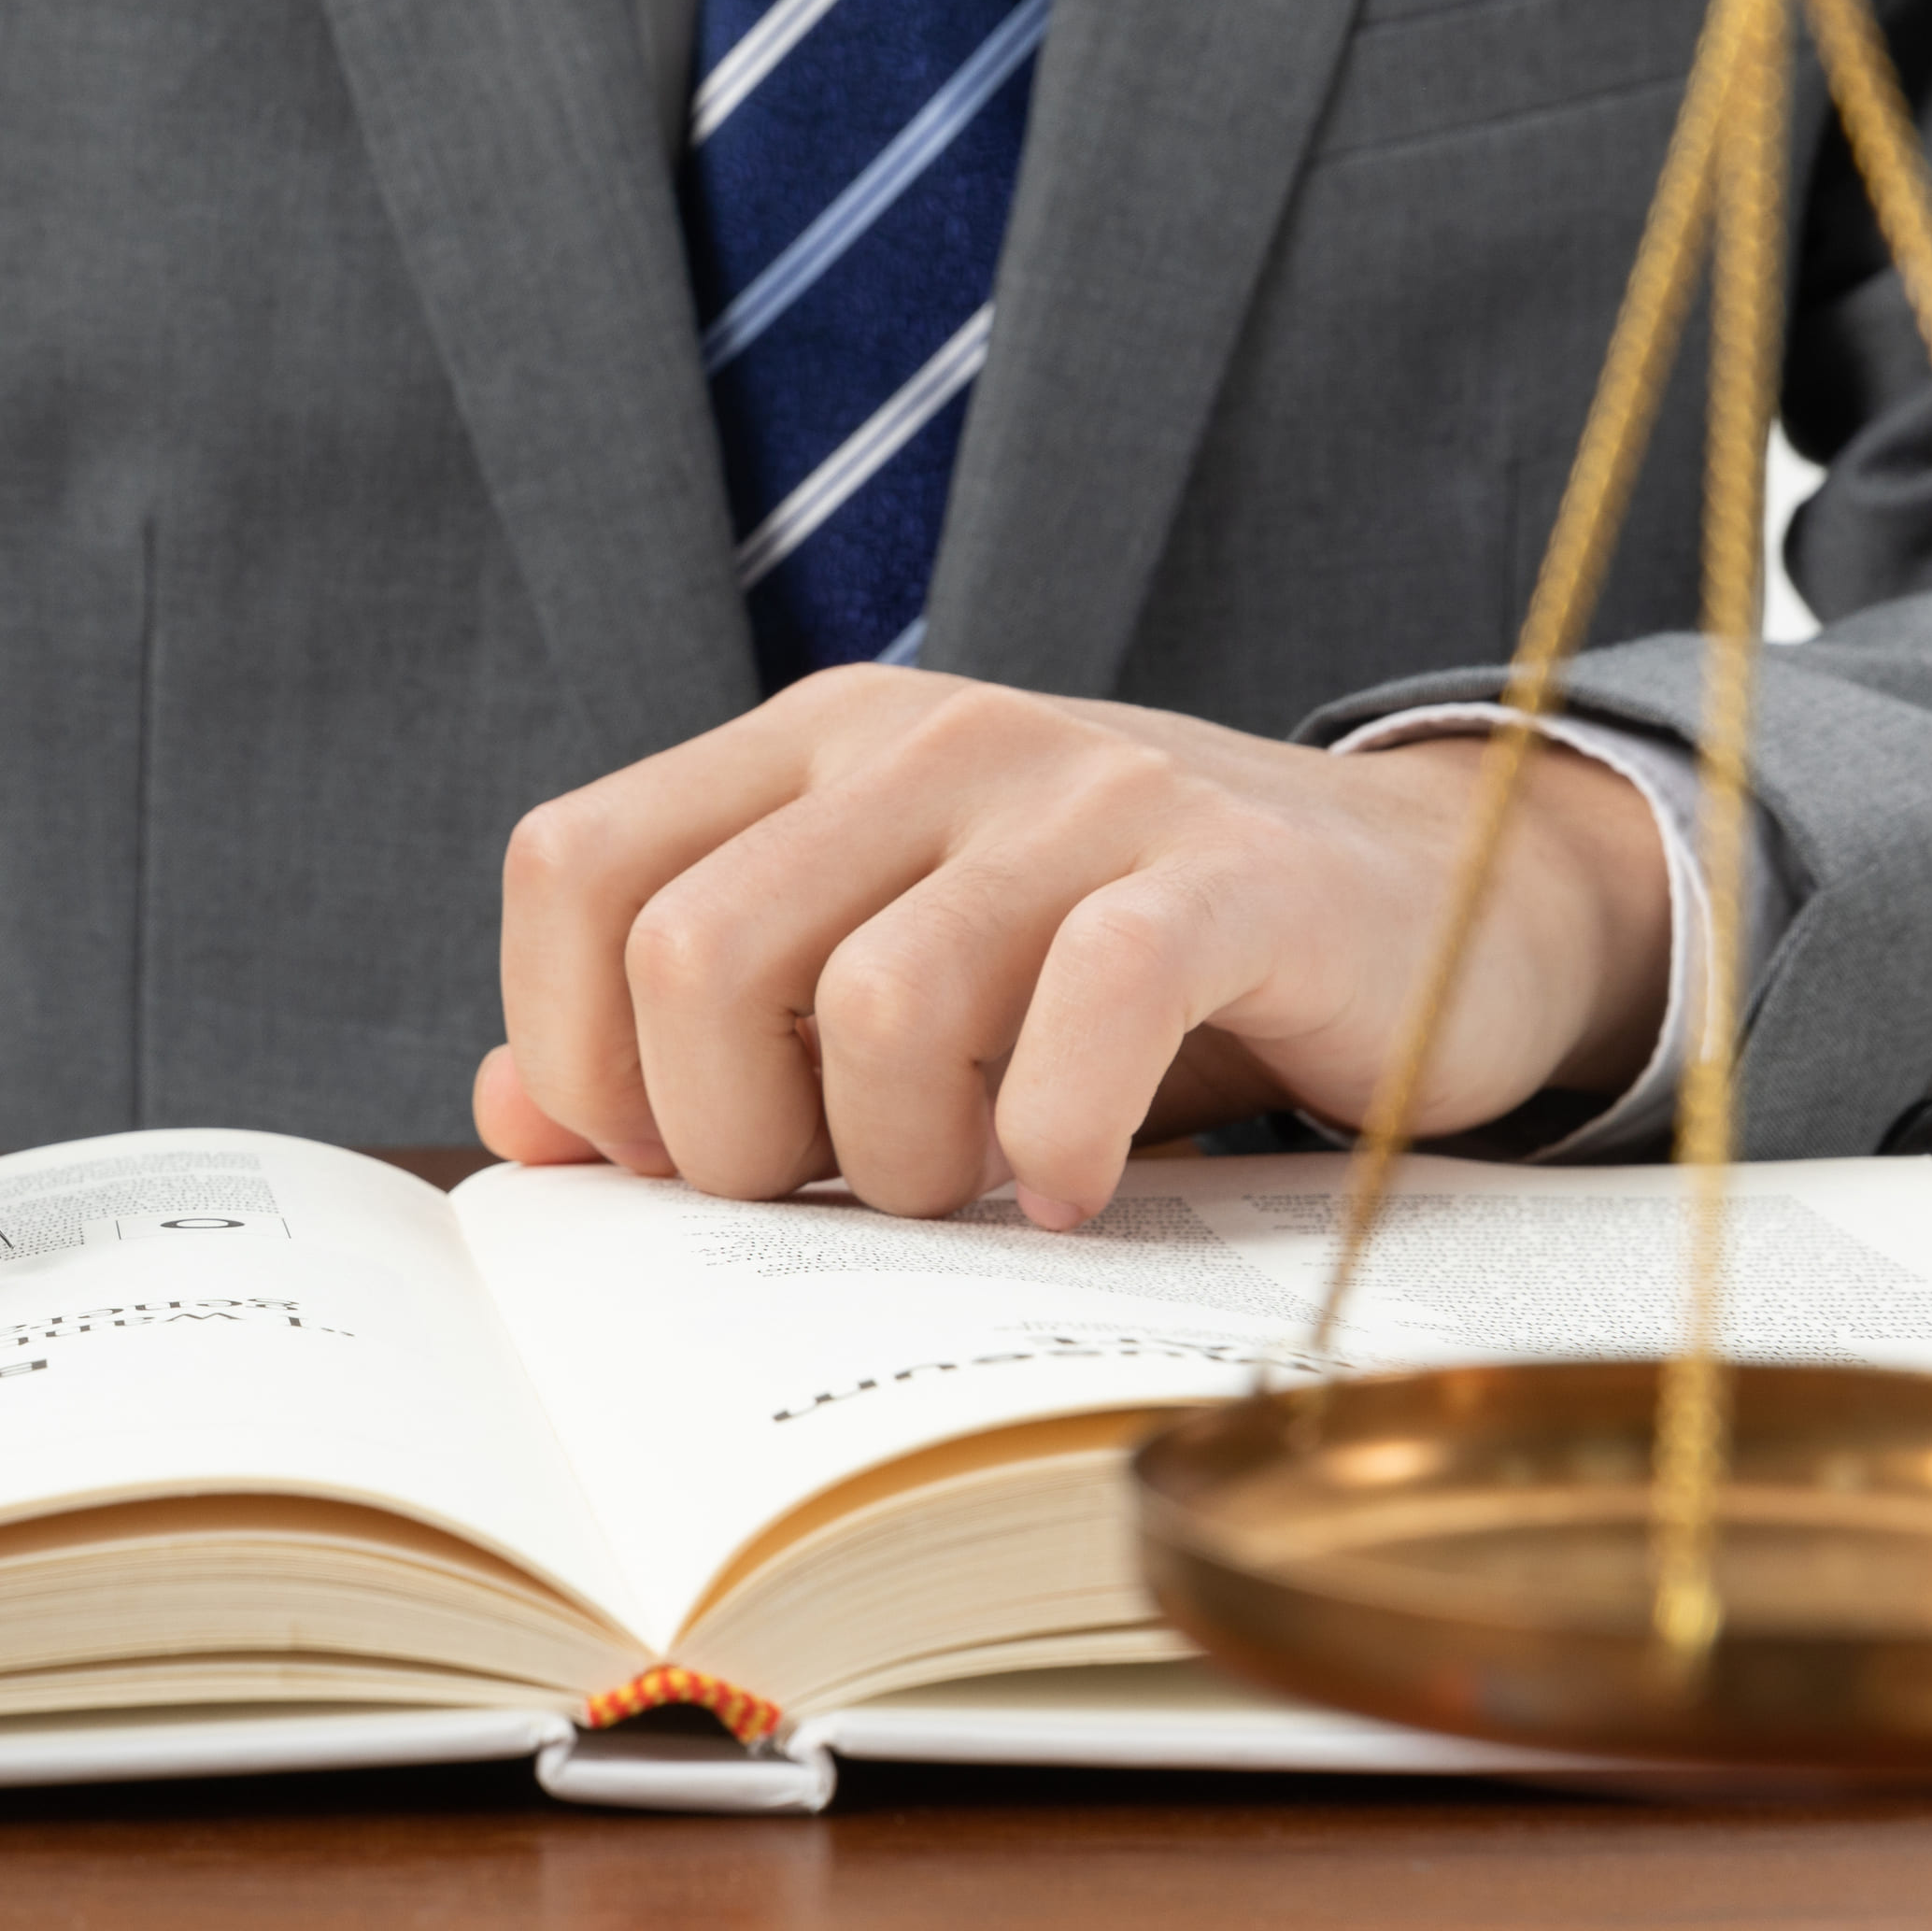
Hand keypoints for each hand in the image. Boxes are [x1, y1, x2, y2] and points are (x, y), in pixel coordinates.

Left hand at [472, 670, 1671, 1226]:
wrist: (1416, 905)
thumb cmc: (1104, 974)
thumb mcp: (880, 980)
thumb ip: (690, 1039)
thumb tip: (515, 1118)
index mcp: (811, 747)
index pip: (573, 868)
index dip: (579, 1046)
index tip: (674, 1154)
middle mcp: (927, 740)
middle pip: (692, 952)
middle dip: (729, 1138)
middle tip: (834, 1190)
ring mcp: (1082, 793)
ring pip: (875, 1002)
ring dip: (900, 1162)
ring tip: (971, 1188)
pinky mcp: (1231, 877)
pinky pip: (1085, 1011)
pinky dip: (1056, 1141)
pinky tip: (1076, 1189)